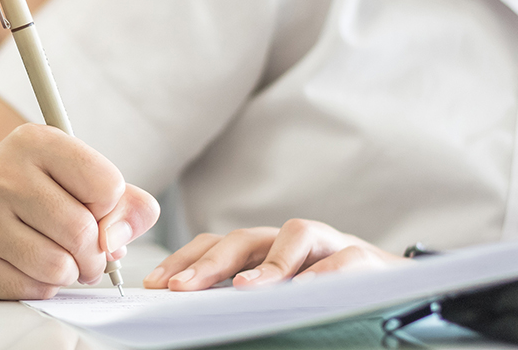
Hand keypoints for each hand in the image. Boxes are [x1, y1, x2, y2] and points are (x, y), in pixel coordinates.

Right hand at [0, 123, 159, 299]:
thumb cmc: (37, 201)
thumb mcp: (83, 184)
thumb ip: (126, 204)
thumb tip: (117, 240)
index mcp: (33, 141)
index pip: (105, 184)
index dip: (110, 208)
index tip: (93, 210)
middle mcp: (0, 172)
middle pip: (81, 231)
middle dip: (96, 255)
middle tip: (88, 255)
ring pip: (57, 266)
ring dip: (70, 273)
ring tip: (60, 262)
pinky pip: (30, 289)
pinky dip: (42, 288)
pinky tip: (30, 271)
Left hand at [144, 219, 406, 290]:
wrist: (399, 293)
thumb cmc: (329, 298)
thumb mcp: (279, 301)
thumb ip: (243, 303)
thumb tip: (192, 318)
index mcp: (263, 250)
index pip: (215, 244)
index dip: (183, 259)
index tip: (154, 284)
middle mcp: (290, 241)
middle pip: (243, 238)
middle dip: (208, 262)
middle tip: (181, 288)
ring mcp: (329, 243)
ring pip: (295, 234)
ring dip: (267, 264)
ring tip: (243, 291)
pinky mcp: (366, 257)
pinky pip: (344, 259)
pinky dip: (324, 274)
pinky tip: (305, 292)